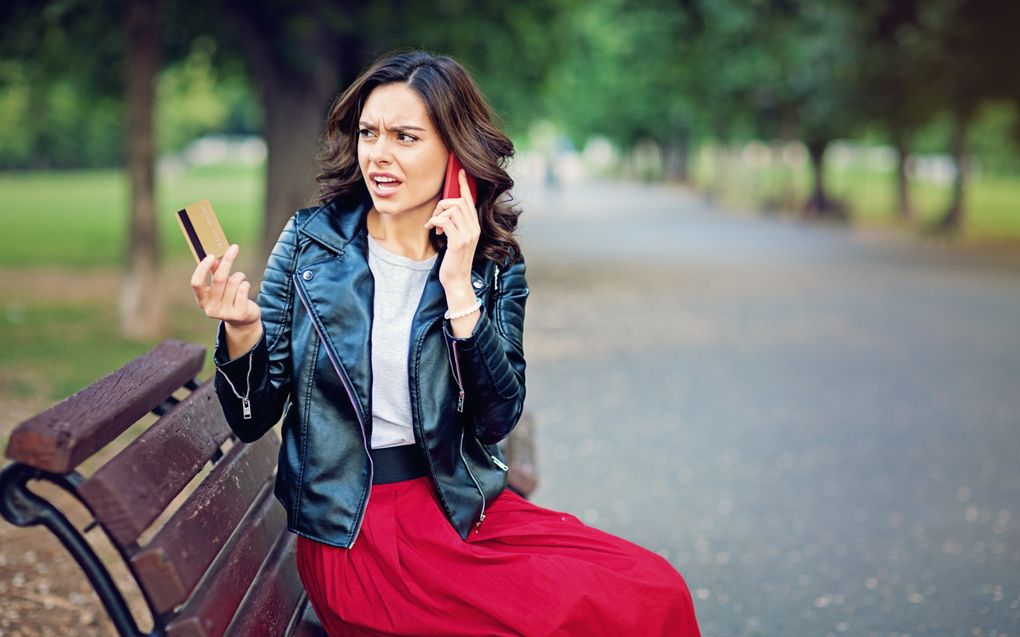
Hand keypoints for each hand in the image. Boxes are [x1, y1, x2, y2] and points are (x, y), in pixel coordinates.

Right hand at [190, 244, 260, 328]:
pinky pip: (243, 289)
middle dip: (227, 261)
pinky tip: (245, 289)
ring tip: (241, 279)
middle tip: (234, 248)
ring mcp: (224, 313)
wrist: (242, 320)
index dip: (203, 268)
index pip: (196, 283)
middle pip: (218, 279)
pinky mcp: (238, 314)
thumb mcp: (220, 286)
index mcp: (202, 300)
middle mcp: (210, 308)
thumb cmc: (229, 298)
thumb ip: (215, 273)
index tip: (212, 256)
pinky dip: (246, 284)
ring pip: (234, 283)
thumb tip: (216, 259)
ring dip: (240, 276)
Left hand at [424, 169, 479, 294]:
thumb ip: (454, 226)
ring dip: (438, 214)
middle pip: (459, 202)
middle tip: (434, 217)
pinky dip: (435, 222)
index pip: (470, 201)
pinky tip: (432, 230)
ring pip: (452, 209)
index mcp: (475, 226)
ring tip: (433, 225)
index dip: (464, 185)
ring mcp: (468, 235)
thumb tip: (443, 213)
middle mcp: (474, 228)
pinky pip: (445, 221)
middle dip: (443, 204)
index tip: (459, 172)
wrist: (457, 280)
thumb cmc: (454, 261)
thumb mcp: (456, 240)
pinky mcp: (458, 241)